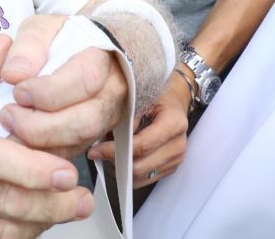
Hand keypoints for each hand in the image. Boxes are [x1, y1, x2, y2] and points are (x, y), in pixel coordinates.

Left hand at [0, 15, 127, 158]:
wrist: (82, 52)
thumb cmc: (60, 39)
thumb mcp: (41, 29)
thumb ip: (27, 46)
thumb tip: (13, 74)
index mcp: (102, 59)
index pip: (85, 79)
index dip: (48, 91)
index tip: (18, 91)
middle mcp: (112, 92)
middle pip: (86, 121)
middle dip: (41, 126)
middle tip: (7, 115)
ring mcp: (107, 118)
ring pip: (81, 143)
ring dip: (41, 143)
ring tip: (10, 129)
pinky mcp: (95, 137)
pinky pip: (74, 154)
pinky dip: (45, 156)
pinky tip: (20, 145)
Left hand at [91, 70, 189, 187]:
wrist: (174, 99)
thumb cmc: (155, 95)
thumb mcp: (140, 95)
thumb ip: (126, 116)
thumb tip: (107, 136)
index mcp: (174, 123)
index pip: (142, 145)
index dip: (116, 150)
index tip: (95, 150)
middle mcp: (178, 144)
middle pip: (142, 166)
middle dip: (116, 162)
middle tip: (96, 154)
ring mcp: (176, 158)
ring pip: (143, 176)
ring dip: (122, 170)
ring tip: (106, 156)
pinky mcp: (171, 167)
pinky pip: (147, 179)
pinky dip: (130, 174)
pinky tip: (119, 160)